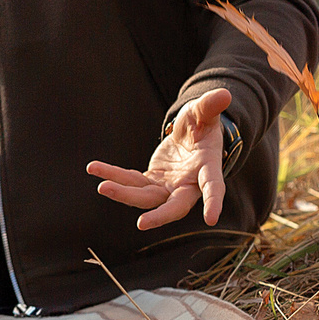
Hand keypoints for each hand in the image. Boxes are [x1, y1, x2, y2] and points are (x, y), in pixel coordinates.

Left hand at [87, 87, 232, 229]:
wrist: (191, 136)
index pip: (213, 187)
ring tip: (102, 186)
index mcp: (207, 169)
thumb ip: (210, 106)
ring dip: (124, 193)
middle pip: (174, 206)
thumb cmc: (203, 124)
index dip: (213, 202)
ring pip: (145, 197)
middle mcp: (187, 184)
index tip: (211, 219)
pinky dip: (113, 175)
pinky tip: (94, 168)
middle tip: (141, 224)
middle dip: (159, 216)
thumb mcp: (205, 112)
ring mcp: (167, 186)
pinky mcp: (151, 182)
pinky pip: (130, 181)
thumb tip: (224, 94)